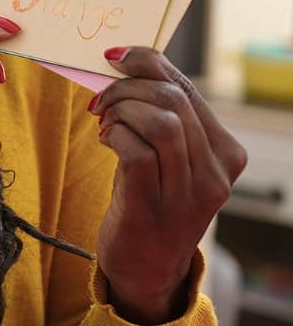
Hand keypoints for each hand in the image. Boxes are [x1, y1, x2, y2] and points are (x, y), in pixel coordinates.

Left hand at [90, 46, 247, 323]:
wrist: (144, 269)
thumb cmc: (150, 198)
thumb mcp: (168, 156)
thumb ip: (161, 115)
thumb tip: (126, 63)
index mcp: (225, 152)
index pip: (188, 88)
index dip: (148, 62)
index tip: (115, 56)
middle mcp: (215, 173)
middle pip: (174, 99)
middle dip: (127, 87)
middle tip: (100, 98)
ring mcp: (187, 194)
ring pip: (161, 121)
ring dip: (121, 110)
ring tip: (104, 121)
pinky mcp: (154, 207)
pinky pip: (137, 151)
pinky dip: (115, 135)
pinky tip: (106, 140)